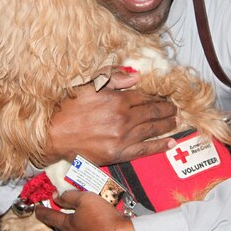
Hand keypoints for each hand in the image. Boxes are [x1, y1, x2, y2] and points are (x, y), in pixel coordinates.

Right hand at [47, 68, 177, 165]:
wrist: (54, 135)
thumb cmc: (69, 108)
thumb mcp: (89, 85)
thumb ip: (113, 79)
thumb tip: (136, 77)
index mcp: (117, 99)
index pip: (144, 97)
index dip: (157, 96)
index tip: (164, 97)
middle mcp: (123, 118)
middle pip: (152, 112)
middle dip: (166, 109)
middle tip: (175, 108)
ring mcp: (122, 137)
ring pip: (152, 129)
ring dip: (167, 124)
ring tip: (176, 121)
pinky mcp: (118, 153)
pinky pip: (144, 149)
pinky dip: (160, 145)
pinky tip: (171, 142)